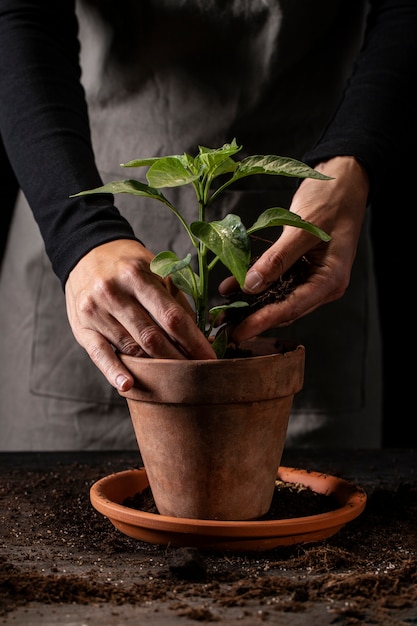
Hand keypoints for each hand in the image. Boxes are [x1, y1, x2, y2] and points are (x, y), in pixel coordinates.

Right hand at [65, 239, 215, 391]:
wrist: (86, 252)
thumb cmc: (128, 265)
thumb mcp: (153, 270)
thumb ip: (174, 299)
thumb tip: (200, 334)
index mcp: (137, 276)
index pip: (172, 316)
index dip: (193, 341)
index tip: (210, 358)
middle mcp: (113, 293)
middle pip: (152, 336)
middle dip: (178, 359)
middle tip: (197, 374)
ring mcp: (96, 312)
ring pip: (130, 347)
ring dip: (155, 368)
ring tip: (175, 381)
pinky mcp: (82, 328)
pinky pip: (99, 354)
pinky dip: (114, 371)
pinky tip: (128, 385)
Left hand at [219, 156, 369, 342]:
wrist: (343, 181)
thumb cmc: (330, 201)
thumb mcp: (301, 229)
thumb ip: (276, 259)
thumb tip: (250, 285)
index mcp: (330, 280)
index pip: (291, 308)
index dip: (263, 321)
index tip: (239, 332)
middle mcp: (323, 285)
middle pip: (284, 308)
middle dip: (254, 317)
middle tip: (225, 327)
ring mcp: (313, 277)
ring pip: (278, 297)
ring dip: (251, 303)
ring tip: (224, 310)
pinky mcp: (302, 268)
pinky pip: (276, 281)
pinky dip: (255, 284)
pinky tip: (231, 286)